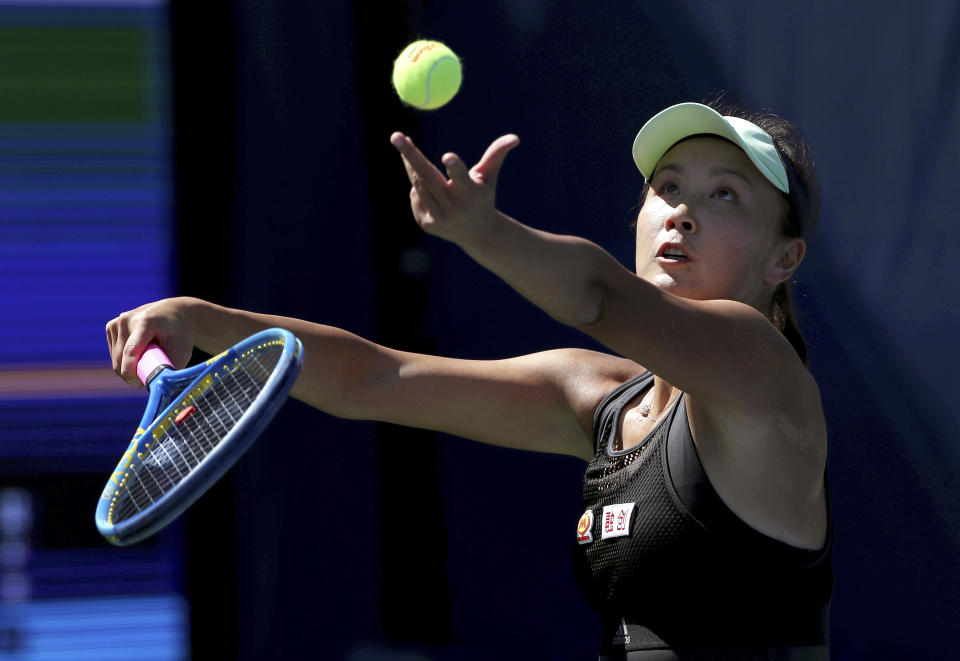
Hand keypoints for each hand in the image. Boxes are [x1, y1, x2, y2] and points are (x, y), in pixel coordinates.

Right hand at [105, 297, 198, 386]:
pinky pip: (114, 353)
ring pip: (115, 358)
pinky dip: (124, 359)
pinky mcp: (111, 326)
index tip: (140, 385)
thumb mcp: (181, 352)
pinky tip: (139, 352)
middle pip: (120, 359)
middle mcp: (127, 320)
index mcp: (145, 322)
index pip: (131, 352)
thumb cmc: (180, 335)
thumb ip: (168, 370)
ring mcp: (117, 322)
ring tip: (147, 361)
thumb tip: (157, 388)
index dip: (131, 373)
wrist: (174, 313)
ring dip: (128, 367)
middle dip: (132, 374)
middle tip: (148, 379)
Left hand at [390, 132, 518, 244]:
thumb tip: (514, 137)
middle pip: (428, 177)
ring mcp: (438, 217)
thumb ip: (496, 154)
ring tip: (404, 144)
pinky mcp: (426, 224)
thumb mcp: (489, 177)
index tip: (448, 156)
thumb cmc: (482, 197)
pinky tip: (431, 191)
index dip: (455, 167)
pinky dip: (419, 187)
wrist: (477, 234)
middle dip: (411, 156)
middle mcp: (454, 207)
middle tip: (396, 136)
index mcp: (471, 193)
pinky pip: (415, 196)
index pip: (462, 178)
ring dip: (411, 164)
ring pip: (418, 185)